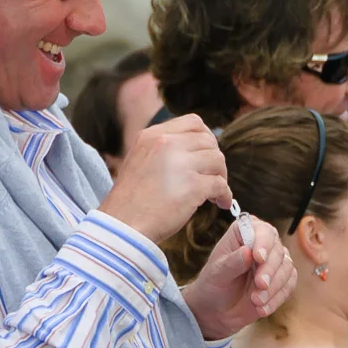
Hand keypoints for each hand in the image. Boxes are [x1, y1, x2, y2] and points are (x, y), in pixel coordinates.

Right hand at [98, 114, 229, 241]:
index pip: (193, 122)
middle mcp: (166, 143)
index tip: (207, 154)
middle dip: (214, 160)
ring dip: (221, 176)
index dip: (206, 137)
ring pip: (218, 160)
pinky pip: (221, 184)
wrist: (122, 225)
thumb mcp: (141, 159)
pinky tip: (220, 202)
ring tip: (214, 193)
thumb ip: (166, 150)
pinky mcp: (193, 185)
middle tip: (212, 176)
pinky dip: (225, 194)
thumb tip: (198, 149)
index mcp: (152, 135)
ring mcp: (181, 163)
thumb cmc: (131, 199)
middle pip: (209, 142)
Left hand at [182, 216, 294, 340]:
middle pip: (278, 250)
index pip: (262, 230)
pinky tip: (262, 308)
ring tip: (256, 301)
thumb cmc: (213, 285)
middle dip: (269, 269)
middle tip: (260, 285)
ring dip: (273, 287)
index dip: (263, 242)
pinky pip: (289, 285)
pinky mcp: (282, 279)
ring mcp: (274, 261)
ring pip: (287, 268)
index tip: (258, 258)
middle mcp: (263, 244)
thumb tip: (248, 252)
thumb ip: (232, 263)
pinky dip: (277, 298)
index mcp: (244, 234)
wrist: (217, 310)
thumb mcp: (217, 274)